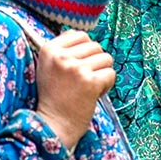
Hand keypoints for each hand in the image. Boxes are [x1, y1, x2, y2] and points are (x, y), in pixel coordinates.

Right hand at [35, 31, 114, 149]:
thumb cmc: (54, 97)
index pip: (80, 35)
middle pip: (95, 46)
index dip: (85, 50)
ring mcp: (77, 68)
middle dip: (95, 63)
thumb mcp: (48, 67)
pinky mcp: (90, 81)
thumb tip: (83, 37)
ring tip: (88, 87)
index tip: (78, 66)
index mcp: (49, 49)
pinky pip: (111, 73)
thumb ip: (63, 50)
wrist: (54, 124)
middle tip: (83, 80)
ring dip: (102, 73)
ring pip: (106, 58)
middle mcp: (62, 56)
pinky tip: (94, 94)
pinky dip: (107, 85)